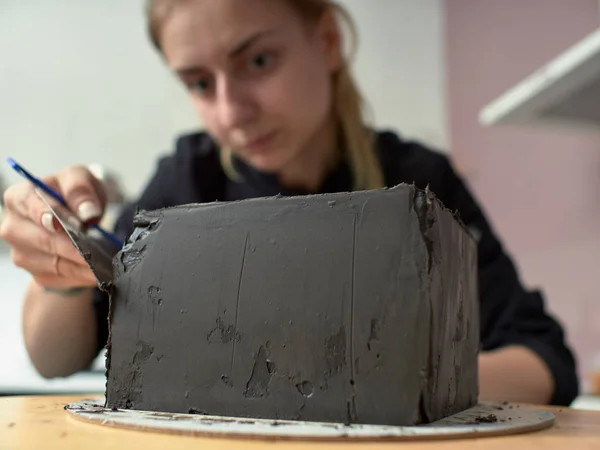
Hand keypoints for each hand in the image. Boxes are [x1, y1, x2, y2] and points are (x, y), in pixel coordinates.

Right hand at [1, 165, 107, 288]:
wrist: (75, 217)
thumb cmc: (71, 195)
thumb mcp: (79, 179)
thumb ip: (81, 190)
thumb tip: (87, 213)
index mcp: (19, 197)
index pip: (29, 207)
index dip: (43, 215)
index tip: (58, 224)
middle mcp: (14, 227)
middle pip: (45, 240)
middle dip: (75, 246)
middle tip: (100, 249)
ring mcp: (22, 253)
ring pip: (57, 264)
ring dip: (84, 264)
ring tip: (106, 261)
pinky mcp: (37, 273)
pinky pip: (64, 278)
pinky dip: (85, 275)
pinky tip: (99, 270)